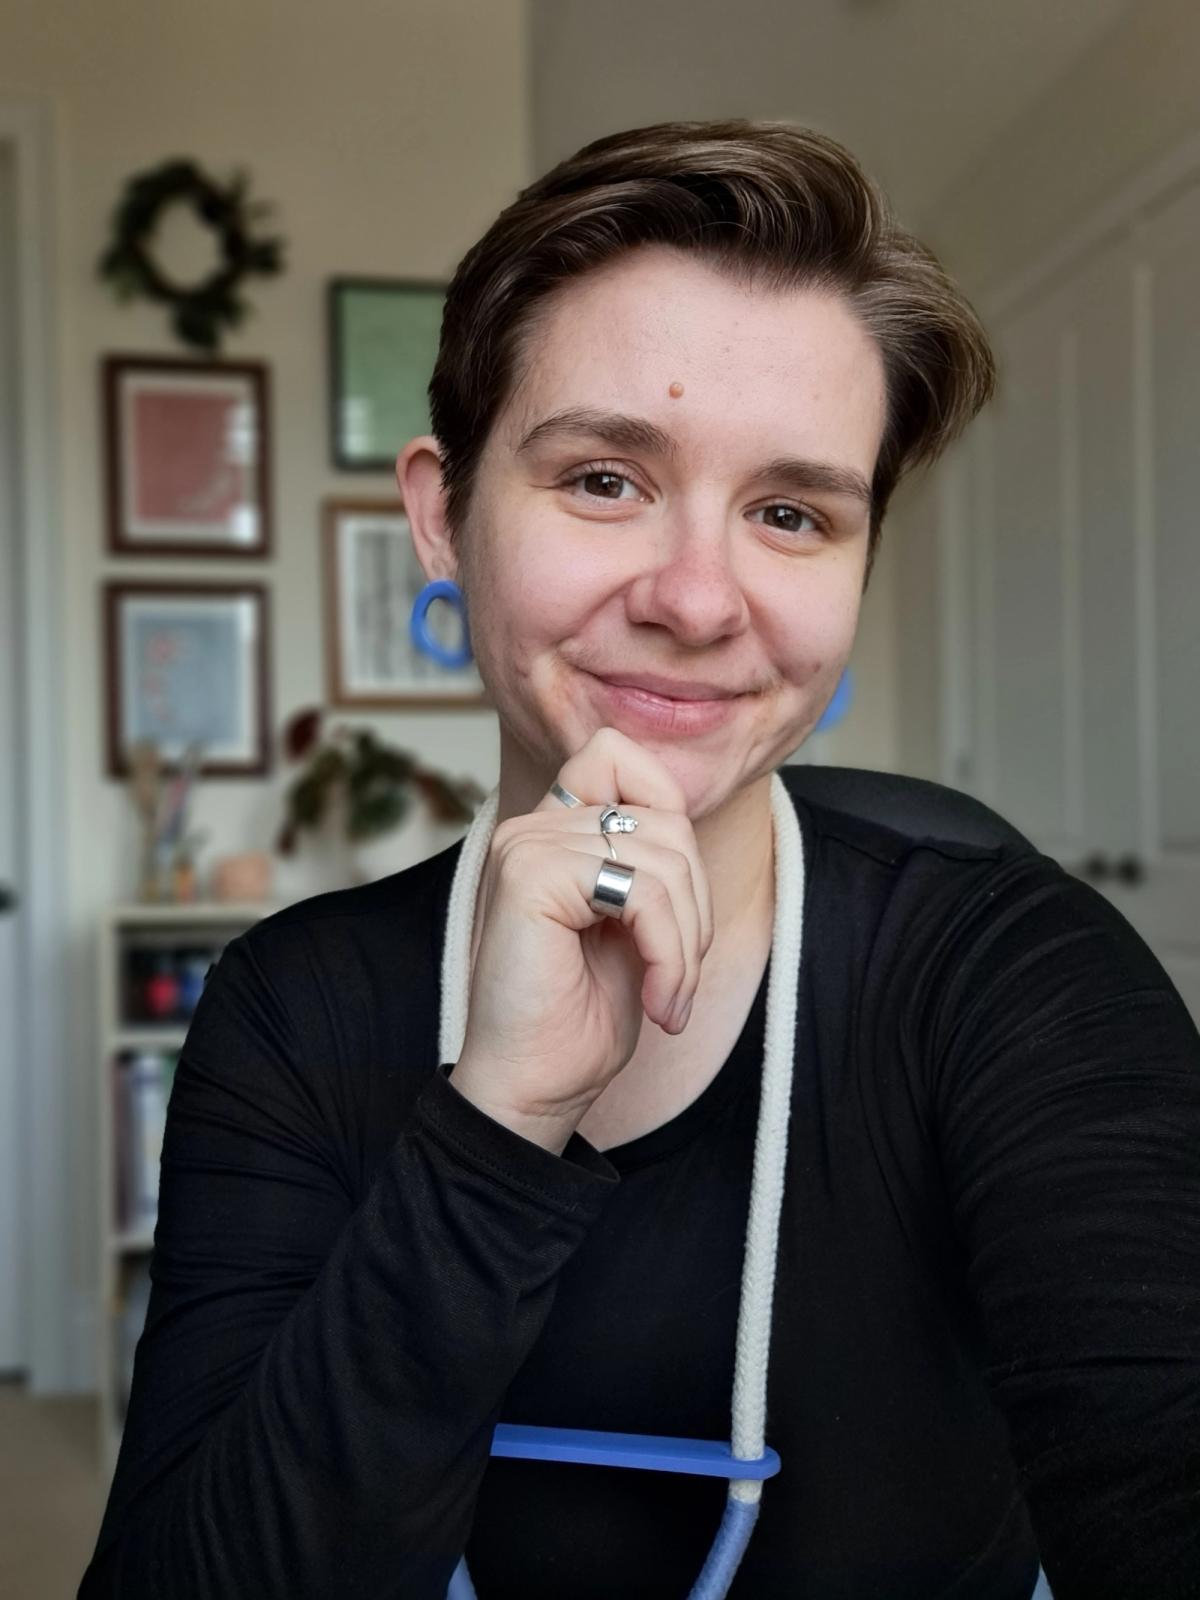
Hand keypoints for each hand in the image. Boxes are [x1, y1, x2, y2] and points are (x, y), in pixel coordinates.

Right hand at [451, 728, 712, 1149]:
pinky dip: (671, 953)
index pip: (620, 753)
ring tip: (669, 996)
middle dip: (695, 905)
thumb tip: (686, 818)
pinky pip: (643, 890)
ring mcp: (527, 844)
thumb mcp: (632, 923)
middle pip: (665, 818)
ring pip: (665, 858)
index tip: (667, 908)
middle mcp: (533, 826)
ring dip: (687, 942)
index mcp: (551, 828)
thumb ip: (648, 861)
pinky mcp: (530, 874)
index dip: (666, 812)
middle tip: (679, 977)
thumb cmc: (579, 1018)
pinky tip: (658, 1002)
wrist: (533, 1088)